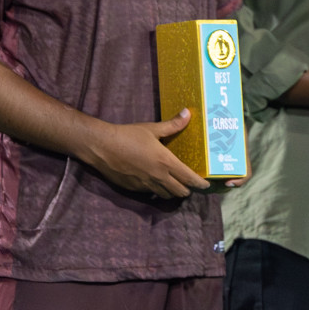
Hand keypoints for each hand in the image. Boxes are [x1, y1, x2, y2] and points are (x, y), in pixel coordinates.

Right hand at [81, 109, 210, 198]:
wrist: (102, 146)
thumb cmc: (128, 135)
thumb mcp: (151, 128)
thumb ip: (172, 125)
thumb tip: (188, 113)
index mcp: (166, 162)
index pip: (190, 179)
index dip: (200, 183)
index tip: (206, 184)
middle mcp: (159, 177)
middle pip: (181, 192)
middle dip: (187, 189)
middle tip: (188, 182)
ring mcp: (147, 185)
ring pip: (167, 196)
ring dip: (172, 191)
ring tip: (172, 184)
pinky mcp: (135, 189)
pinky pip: (151, 193)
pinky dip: (156, 190)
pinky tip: (153, 182)